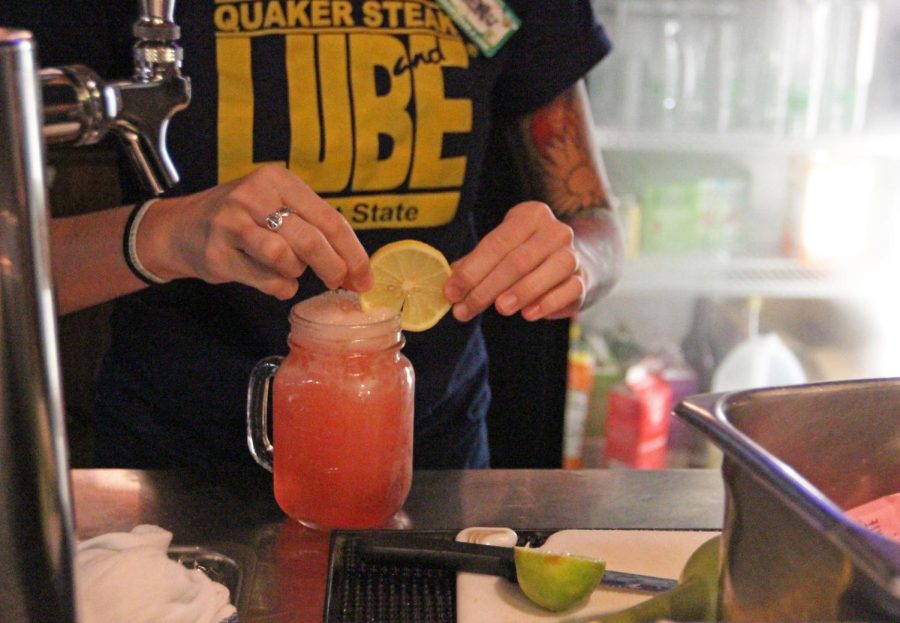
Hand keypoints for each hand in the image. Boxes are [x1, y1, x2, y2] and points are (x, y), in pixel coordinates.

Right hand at [140, 164, 371, 298]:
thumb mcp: (278, 206)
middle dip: (332, 268)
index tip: (365, 277)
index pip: (330, 219)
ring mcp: (231, 224)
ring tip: (290, 271)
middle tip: (338, 281)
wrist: (182, 228)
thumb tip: (356, 268)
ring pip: (285, 259)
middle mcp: (254, 196)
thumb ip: (314, 228)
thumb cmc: (244, 220)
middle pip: (311, 240)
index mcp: (278, 180)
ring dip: (296, 273)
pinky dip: (278, 287)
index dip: (353, 253)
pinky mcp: (217, 253)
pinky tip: (274, 281)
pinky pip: (264, 279)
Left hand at [444, 201, 583, 321]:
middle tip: (464, 310)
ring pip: (546, 273)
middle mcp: (554, 231)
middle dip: (486, 288)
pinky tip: (528, 314)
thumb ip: (475, 265)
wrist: (574, 262)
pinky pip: (567, 290)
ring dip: (520, 292)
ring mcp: (572, 254)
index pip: (496, 243)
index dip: (471, 270)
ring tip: (499, 309)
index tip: (451, 292)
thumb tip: (450, 284)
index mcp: (529, 216)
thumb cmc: (526, 255)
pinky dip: (546, 303)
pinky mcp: (583, 279)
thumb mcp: (500, 251)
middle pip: (517, 261)